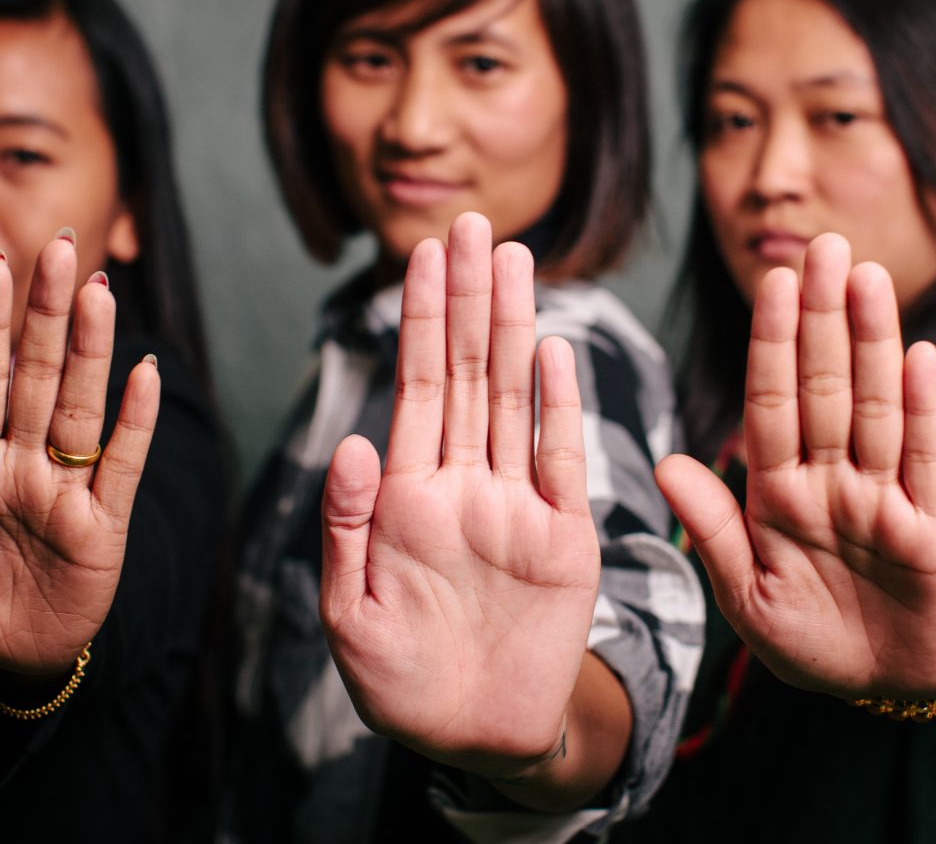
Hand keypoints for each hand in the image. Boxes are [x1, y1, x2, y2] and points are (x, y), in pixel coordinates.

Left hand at [0, 237, 159, 678]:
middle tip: (59, 249)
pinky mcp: (101, 529)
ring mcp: (66, 491)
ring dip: (88, 350)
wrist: (16, 655)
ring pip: (76, 408)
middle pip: (35, 374)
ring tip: (98, 292)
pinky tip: (146, 376)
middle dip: (44, 311)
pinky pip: (120, 468)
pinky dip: (135, 422)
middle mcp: (23, 461)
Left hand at [320, 212, 598, 778]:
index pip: (416, 387)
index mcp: (406, 495)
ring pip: (515, 398)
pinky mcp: (566, 536)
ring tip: (514, 261)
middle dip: (466, 298)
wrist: (481, 735)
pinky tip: (554, 351)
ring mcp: (516, 504)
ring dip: (514, 328)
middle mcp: (463, 484)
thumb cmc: (404, 682)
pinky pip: (562, 460)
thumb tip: (352, 440)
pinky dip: (560, 406)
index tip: (421, 254)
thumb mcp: (350, 614)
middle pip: (468, 372)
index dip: (419, 319)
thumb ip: (347, 525)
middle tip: (472, 224)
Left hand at [658, 233, 935, 697]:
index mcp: (775, 491)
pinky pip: (925, 459)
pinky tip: (919, 355)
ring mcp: (880, 497)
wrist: (879, 687)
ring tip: (869, 278)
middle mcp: (827, 479)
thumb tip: (666, 464)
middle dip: (823, 319)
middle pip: (823, 386)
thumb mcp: (746, 594)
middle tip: (826, 247)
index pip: (771, 403)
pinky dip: (923, 409)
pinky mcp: (930, 526)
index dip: (772, 344)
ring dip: (872, 343)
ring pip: (874, 406)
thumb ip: (713, 530)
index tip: (773, 284)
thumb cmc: (805, 638)